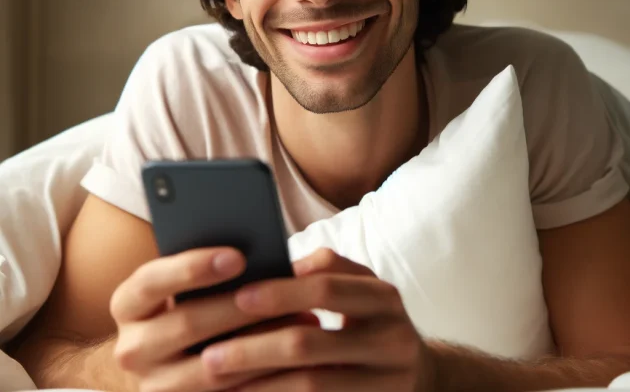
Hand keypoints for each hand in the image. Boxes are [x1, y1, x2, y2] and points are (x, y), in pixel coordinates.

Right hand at [109, 247, 315, 390]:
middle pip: (186, 324)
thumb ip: (214, 265)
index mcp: (129, 303)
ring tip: (305, 320)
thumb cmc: (196, 304)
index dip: (193, 267)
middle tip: (280, 291)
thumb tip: (262, 251)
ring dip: (262, 345)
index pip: (151, 281)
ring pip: (211, 369)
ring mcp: (154, 387)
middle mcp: (131, 348)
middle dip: (237, 307)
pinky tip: (295, 360)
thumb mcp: (192, 283)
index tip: (238, 257)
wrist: (177, 362)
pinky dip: (263, 378)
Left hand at [201, 248, 435, 391]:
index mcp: (383, 296)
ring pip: (310, 384)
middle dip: (255, 347)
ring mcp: (388, 382)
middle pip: (310, 342)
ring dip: (258, 384)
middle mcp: (392, 338)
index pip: (325, 287)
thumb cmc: (373, 323)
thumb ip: (324, 273)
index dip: (279, 292)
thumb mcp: (359, 290)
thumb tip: (267, 268)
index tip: (238, 296)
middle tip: (211, 354)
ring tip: (220, 383)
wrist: (419, 374)